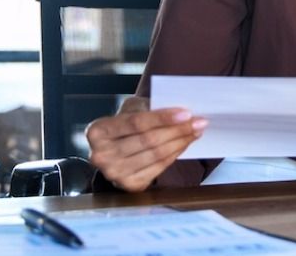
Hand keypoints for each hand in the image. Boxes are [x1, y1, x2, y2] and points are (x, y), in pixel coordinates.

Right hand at [84, 96, 207, 191]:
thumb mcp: (129, 109)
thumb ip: (148, 109)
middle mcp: (101, 156)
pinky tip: (184, 144)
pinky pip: (159, 168)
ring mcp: (114, 174)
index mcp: (97, 131)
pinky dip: (175, 155)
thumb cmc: (124, 125)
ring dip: (181, 142)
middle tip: (198, 122)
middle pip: (148, 140)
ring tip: (196, 131)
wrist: (113, 148)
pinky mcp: (129, 186)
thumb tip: (182, 113)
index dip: (163, 118)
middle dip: (178, 130)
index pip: (136, 123)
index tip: (186, 113)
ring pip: (156, 155)